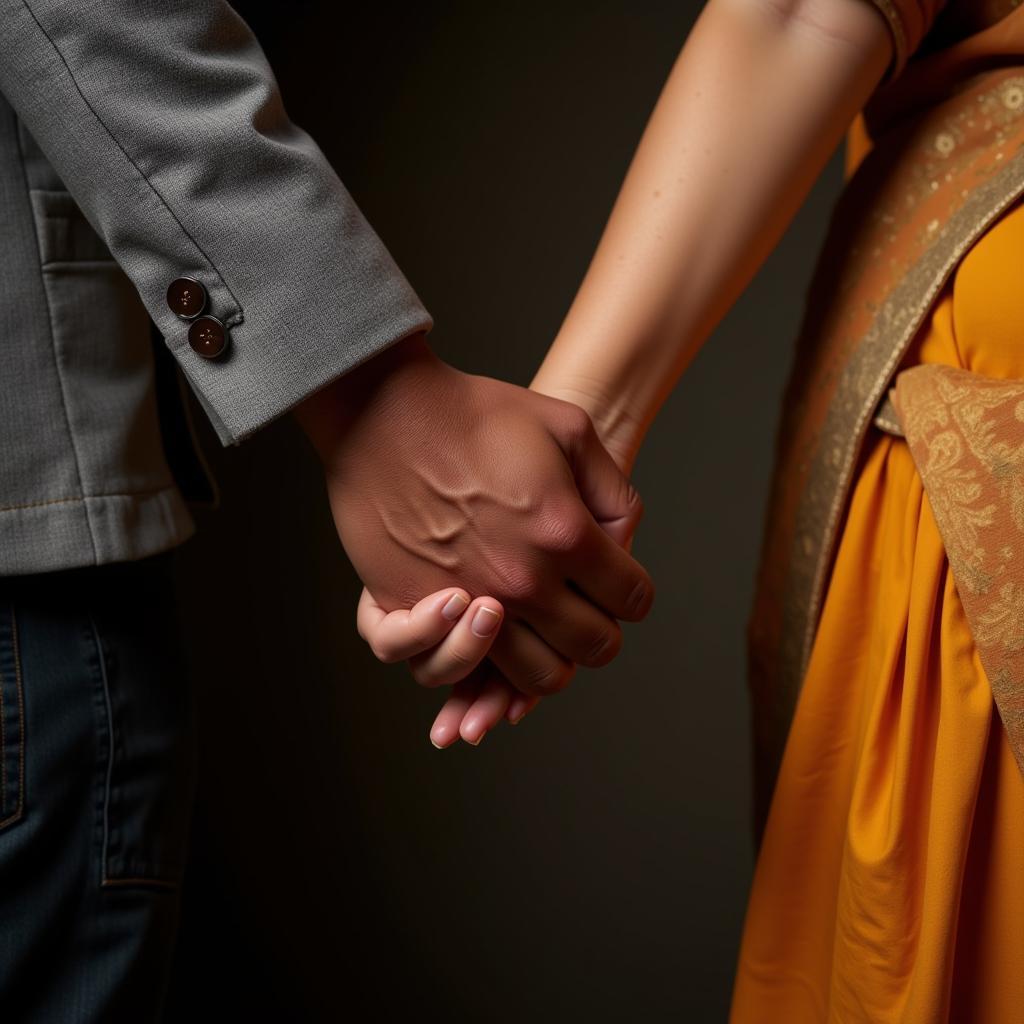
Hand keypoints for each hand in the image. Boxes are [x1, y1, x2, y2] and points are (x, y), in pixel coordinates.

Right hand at [356, 381, 641, 746]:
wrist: (386, 411)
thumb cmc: (477, 413)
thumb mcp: (570, 428)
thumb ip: (613, 491)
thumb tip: (624, 544)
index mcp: (566, 535)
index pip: (633, 600)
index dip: (633, 592)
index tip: (618, 581)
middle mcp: (522, 581)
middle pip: (594, 647)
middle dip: (601, 630)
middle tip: (585, 607)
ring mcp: (465, 603)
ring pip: (537, 676)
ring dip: (549, 656)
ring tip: (540, 626)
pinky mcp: (412, 609)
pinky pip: (456, 669)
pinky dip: (479, 667)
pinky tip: (484, 637)